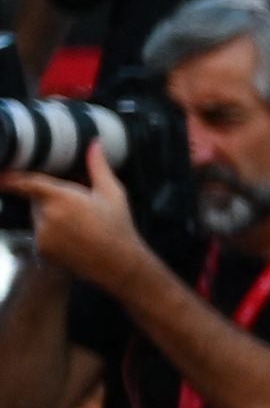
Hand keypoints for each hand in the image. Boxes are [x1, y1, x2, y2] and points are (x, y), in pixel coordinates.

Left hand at [6, 133, 151, 290]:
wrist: (119, 264)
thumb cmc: (118, 227)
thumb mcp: (113, 194)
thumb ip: (98, 166)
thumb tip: (94, 143)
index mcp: (63, 197)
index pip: (27, 183)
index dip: (9, 178)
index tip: (1, 176)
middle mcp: (48, 216)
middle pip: (35, 200)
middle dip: (49, 200)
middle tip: (77, 209)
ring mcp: (43, 235)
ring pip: (37, 218)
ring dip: (49, 218)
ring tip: (78, 228)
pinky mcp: (42, 250)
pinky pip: (39, 236)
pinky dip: (51, 235)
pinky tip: (73, 240)